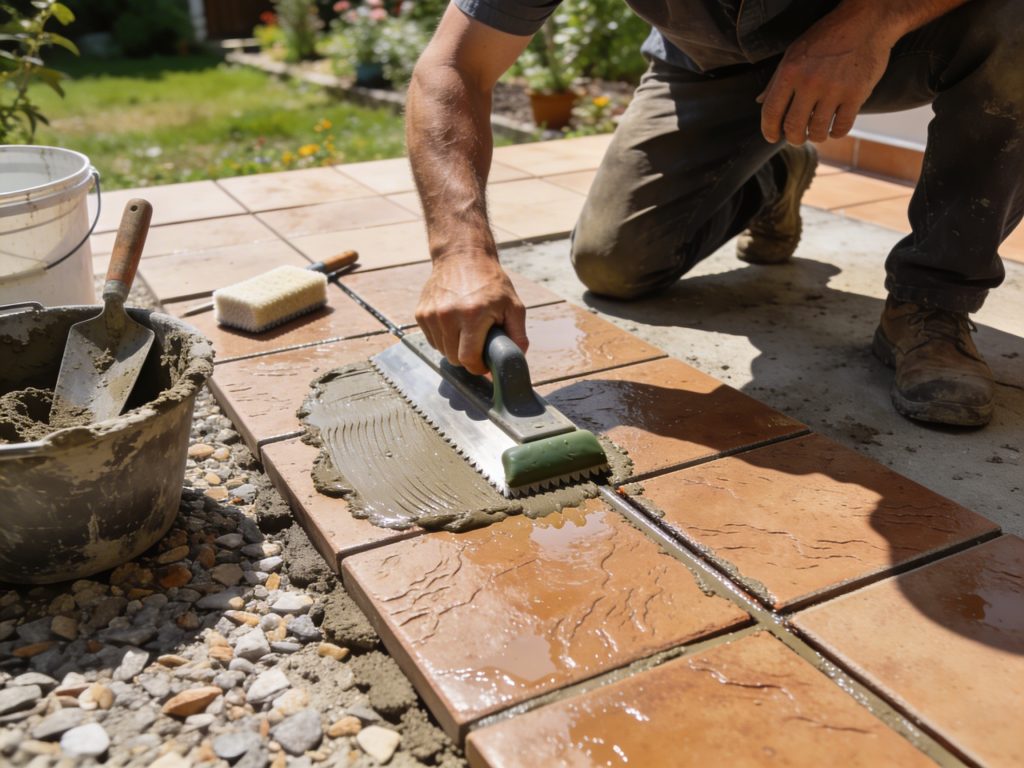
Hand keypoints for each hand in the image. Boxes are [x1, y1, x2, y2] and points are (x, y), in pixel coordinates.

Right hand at [415, 252, 528, 374]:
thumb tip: (515, 360)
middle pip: (454, 358)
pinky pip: (432, 339)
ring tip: (465, 329)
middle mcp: (447, 316)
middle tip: (477, 343)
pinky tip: (453, 322)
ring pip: (442, 351)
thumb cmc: (491, 282)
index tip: (484, 362)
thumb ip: (518, 335)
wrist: (462, 255)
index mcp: (472, 315)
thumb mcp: (513, 305)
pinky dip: (443, 337)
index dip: (478, 367)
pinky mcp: (421, 313)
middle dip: (467, 357)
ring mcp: (431, 314)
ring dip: (454, 347)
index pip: (468, 359)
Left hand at [758, 5, 894, 144]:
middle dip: (793, 138)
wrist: (866, 22)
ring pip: (818, 131)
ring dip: (815, 136)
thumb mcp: (795, 52)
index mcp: (790, 71)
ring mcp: (834, 89)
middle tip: (797, 137)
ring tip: (816, 131)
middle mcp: (810, 82)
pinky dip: (836, 132)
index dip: (768, 130)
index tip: (772, 136)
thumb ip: (777, 79)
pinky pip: (842, 127)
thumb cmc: (827, 37)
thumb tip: (760, 101)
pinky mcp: (856, 94)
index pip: (771, 111)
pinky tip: (834, 128)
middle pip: (793, 127)